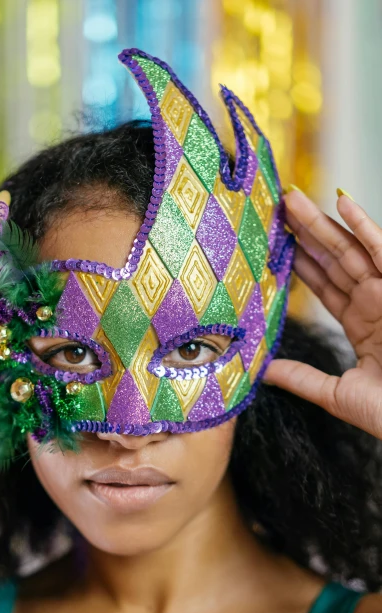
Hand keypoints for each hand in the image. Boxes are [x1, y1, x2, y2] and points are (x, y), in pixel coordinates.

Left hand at [265, 188, 381, 439]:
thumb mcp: (335, 393)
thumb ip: (300, 378)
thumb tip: (263, 371)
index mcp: (362, 324)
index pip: (325, 285)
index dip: (301, 262)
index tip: (275, 241)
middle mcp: (375, 303)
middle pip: (333, 260)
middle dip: (305, 233)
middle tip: (277, 206)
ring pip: (351, 249)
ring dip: (323, 223)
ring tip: (293, 199)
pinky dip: (364, 227)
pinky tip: (341, 202)